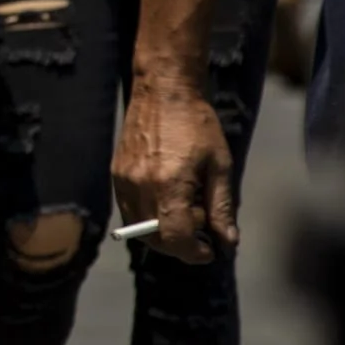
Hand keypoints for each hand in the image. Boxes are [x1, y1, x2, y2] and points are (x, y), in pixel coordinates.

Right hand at [112, 79, 237, 263]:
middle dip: (180, 245)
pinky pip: (128, 210)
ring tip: (184, 210)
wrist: (163, 91)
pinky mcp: (116, 174)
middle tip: (201, 230)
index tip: (210, 250)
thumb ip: (222, 209)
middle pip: (154, 239)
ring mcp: (124, 180)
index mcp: (169, 184)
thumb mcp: (220, 167)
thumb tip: (227, 244)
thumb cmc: (198, 125)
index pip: (176, 239)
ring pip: (138, 229)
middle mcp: (140, 186)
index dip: (195, 253)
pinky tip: (167, 199)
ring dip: (162, 233)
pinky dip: (148, 216)